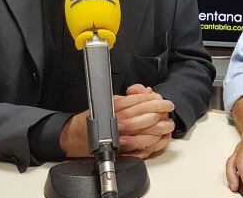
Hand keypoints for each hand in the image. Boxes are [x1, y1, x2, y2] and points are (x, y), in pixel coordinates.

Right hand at [58, 84, 175, 158]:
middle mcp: (115, 122)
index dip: (150, 98)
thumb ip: (127, 98)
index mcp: (112, 108)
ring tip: (167, 123)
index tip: (161, 97)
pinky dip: (150, 143)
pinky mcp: (118, 150)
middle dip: (158, 110)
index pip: (135, 101)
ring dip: (158, 127)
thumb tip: (145, 92)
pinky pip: (137, 147)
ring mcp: (117, 137)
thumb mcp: (107, 103)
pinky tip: (159, 138)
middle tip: (168, 107)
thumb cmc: (91, 120)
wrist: (75, 138)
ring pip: (142, 130)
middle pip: (141, 114)